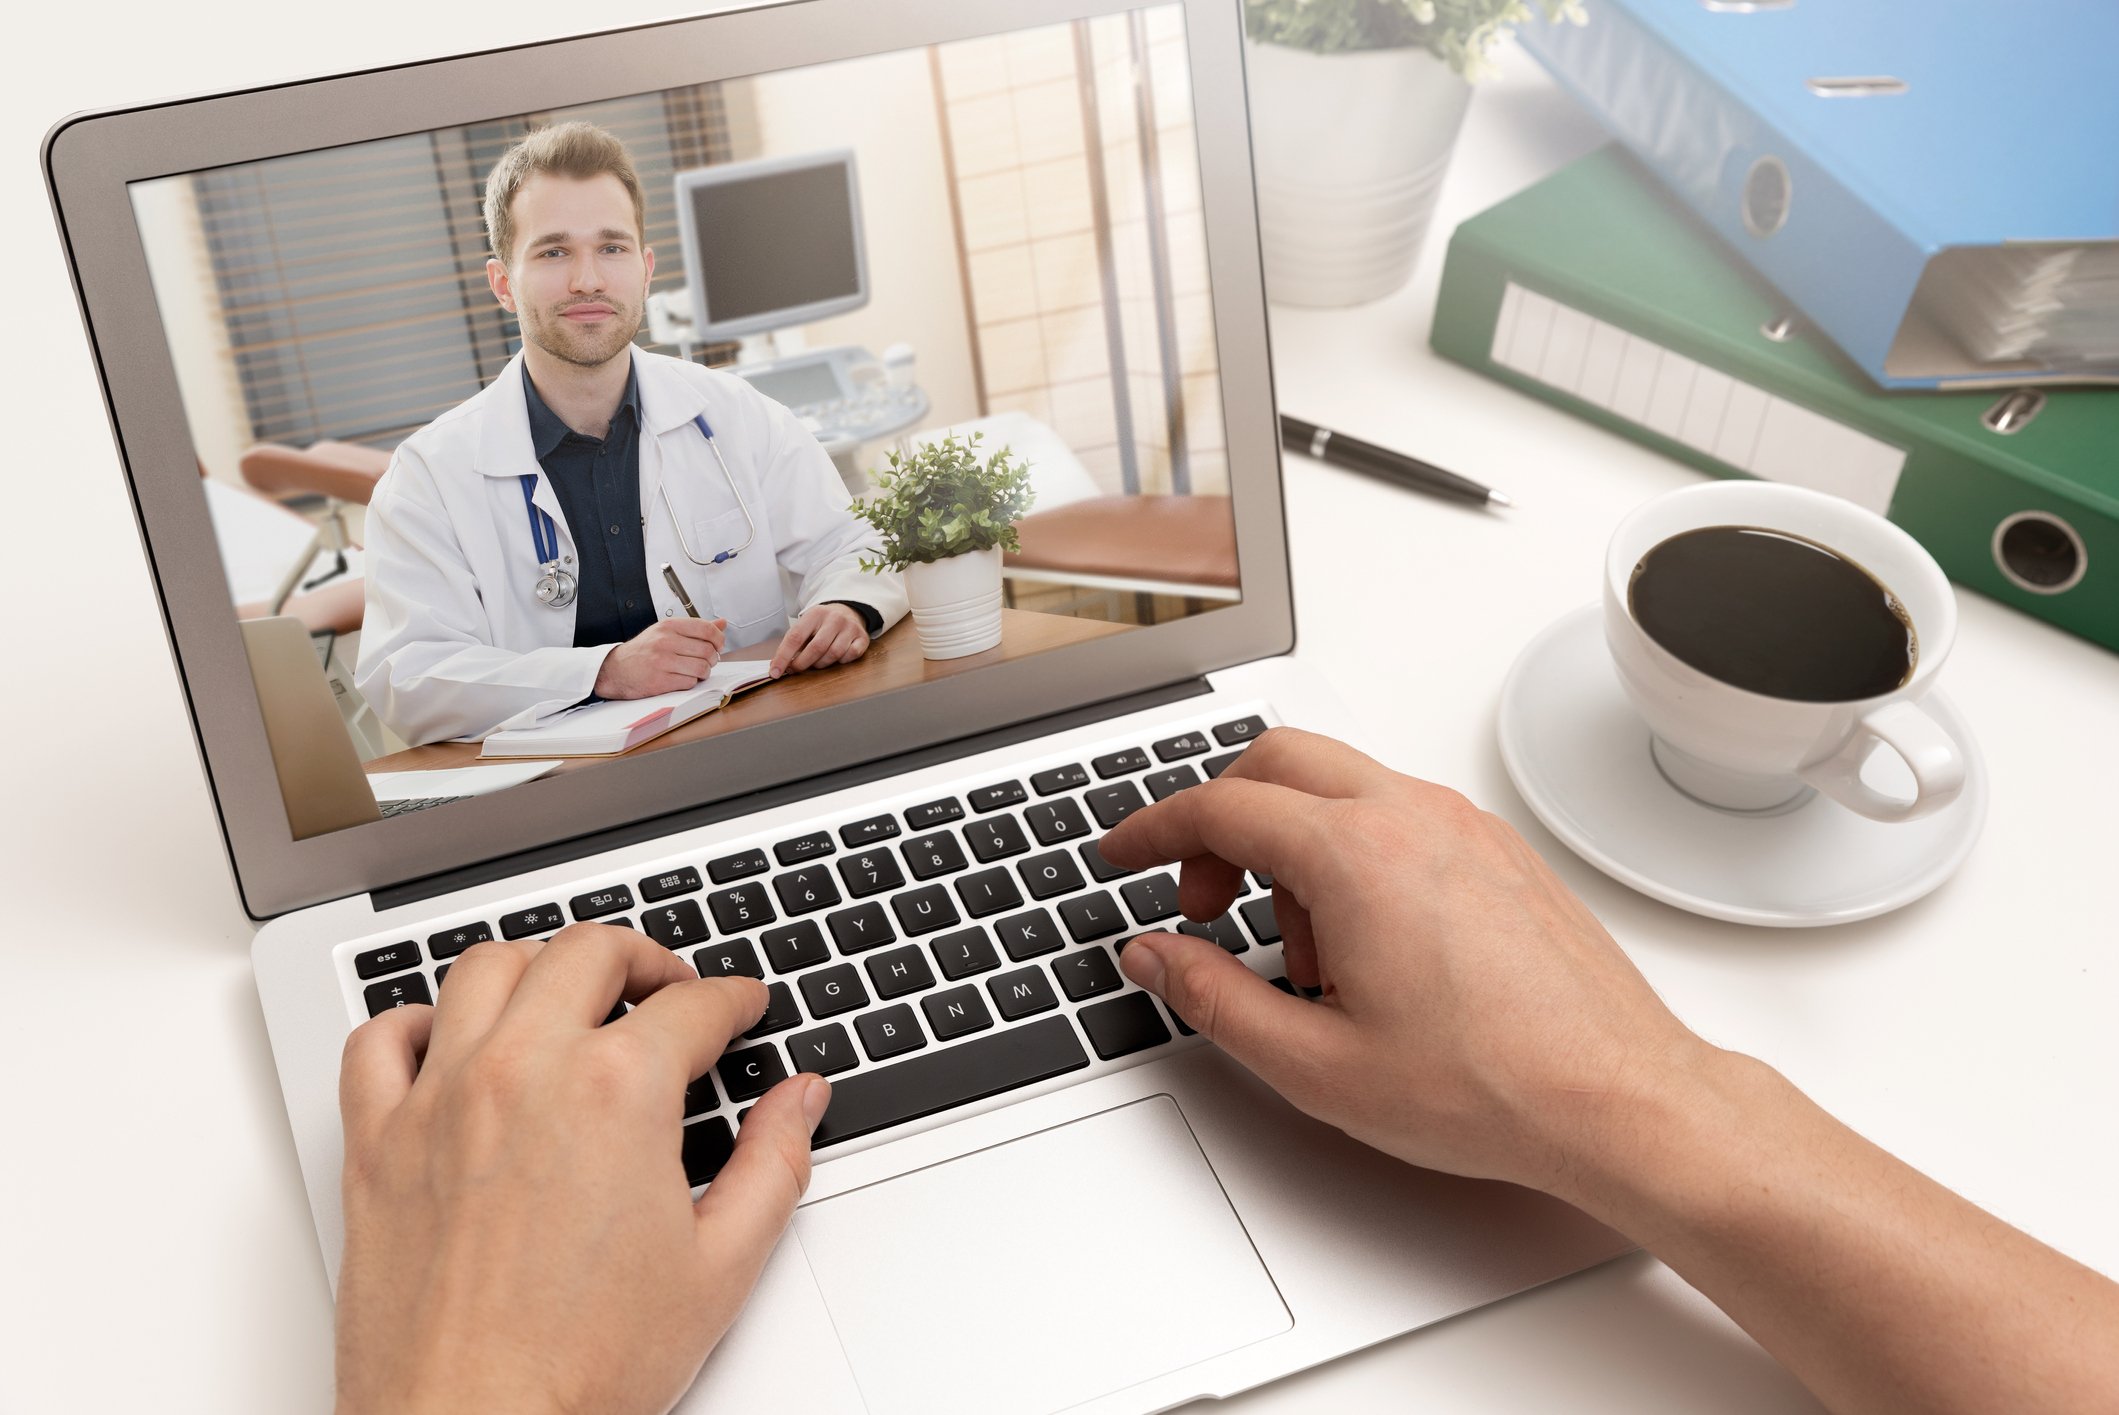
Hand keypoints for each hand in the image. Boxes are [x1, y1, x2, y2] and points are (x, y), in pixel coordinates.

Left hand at [335, 925, 828, 1414]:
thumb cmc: (582, 1369)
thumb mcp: (722, 1267)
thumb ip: (774, 1163)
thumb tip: (800, 1102)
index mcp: (619, 1091)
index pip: (693, 1004)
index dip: (734, 999)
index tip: (741, 1007)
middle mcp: (526, 1070)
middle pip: (589, 952)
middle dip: (645, 956)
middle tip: (669, 986)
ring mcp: (441, 1099)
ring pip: (486, 967)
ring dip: (539, 965)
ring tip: (568, 992)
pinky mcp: (377, 1142)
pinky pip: (379, 1039)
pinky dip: (417, 1021)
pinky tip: (451, 1039)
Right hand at [594, 617, 726, 698]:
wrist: (616, 669)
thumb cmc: (644, 650)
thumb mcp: (666, 631)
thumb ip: (695, 628)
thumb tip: (722, 623)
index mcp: (668, 626)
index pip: (706, 628)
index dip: (718, 638)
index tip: (719, 645)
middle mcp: (665, 641)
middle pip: (707, 650)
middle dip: (713, 658)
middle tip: (707, 661)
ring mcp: (662, 662)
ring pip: (701, 668)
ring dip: (704, 672)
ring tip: (696, 671)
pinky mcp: (660, 681)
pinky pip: (689, 682)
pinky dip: (690, 682)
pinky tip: (682, 678)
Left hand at [769, 603, 868, 677]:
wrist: (848, 611)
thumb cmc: (822, 623)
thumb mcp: (806, 625)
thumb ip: (793, 643)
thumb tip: (777, 665)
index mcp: (815, 614)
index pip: (795, 637)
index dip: (783, 657)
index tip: (775, 672)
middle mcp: (834, 618)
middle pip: (816, 648)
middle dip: (802, 664)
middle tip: (795, 670)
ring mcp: (850, 628)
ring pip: (833, 654)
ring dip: (821, 664)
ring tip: (816, 662)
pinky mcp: (862, 637)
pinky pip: (850, 656)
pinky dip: (841, 661)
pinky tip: (836, 658)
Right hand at [1099, 727, 1708, 1198]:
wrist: (1617, 1099)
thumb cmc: (1493, 1086)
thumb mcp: (1317, 1065)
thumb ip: (1215, 1000)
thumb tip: (1158, 958)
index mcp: (1356, 856)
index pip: (1221, 807)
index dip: (1154, 830)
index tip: (1124, 854)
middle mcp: (1412, 817)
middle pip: (1277, 761)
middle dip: (1220, 819)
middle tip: (1202, 900)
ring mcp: (1463, 826)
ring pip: (1340, 786)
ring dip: (1291, 843)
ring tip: (1302, 955)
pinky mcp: (1497, 850)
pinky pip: (1397, 814)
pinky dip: (1352, 851)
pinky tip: (1364, 945)